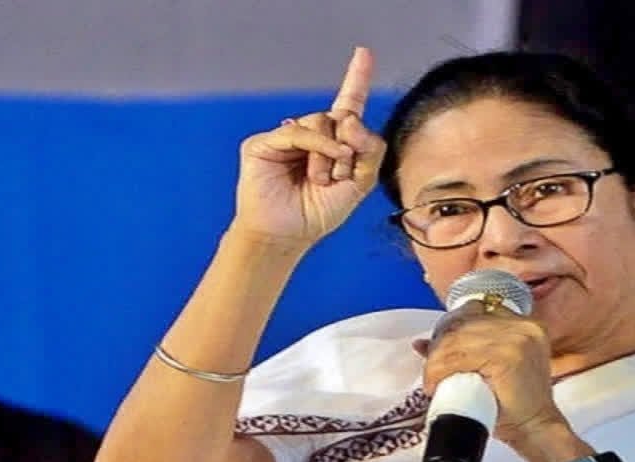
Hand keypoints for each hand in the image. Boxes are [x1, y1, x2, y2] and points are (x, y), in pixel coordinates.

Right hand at [231, 46, 386, 245]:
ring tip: (320, 180)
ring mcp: (287, 137)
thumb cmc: (318, 213)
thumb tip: (350, 119)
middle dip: (349, 147)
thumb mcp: (359, 184)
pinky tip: (318, 169)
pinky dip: (316, 148)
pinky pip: (299, 131)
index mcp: (333, 143)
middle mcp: (311, 135)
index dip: (356, 79)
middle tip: (340, 175)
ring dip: (330, 155)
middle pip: (342, 116)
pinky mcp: (266, 142)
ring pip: (322, 121)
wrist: (287, 235)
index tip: (364, 54)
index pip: (348, 105)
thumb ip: (368, 150)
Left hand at [414, 301, 572, 461]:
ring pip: (457, 339)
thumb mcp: (488, 370)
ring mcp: (517, 338)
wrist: (535, 430)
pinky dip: (439, 369)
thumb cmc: (513, 406)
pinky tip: (435, 383)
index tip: (437, 349)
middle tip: (430, 371)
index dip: (449, 328)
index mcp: (523, 325)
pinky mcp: (508, 356)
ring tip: (432, 381)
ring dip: (435, 361)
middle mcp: (523, 326)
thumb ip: (463, 351)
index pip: (473, 310)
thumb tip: (422, 344)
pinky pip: (459, 356)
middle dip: (438, 345)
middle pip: (462, 323)